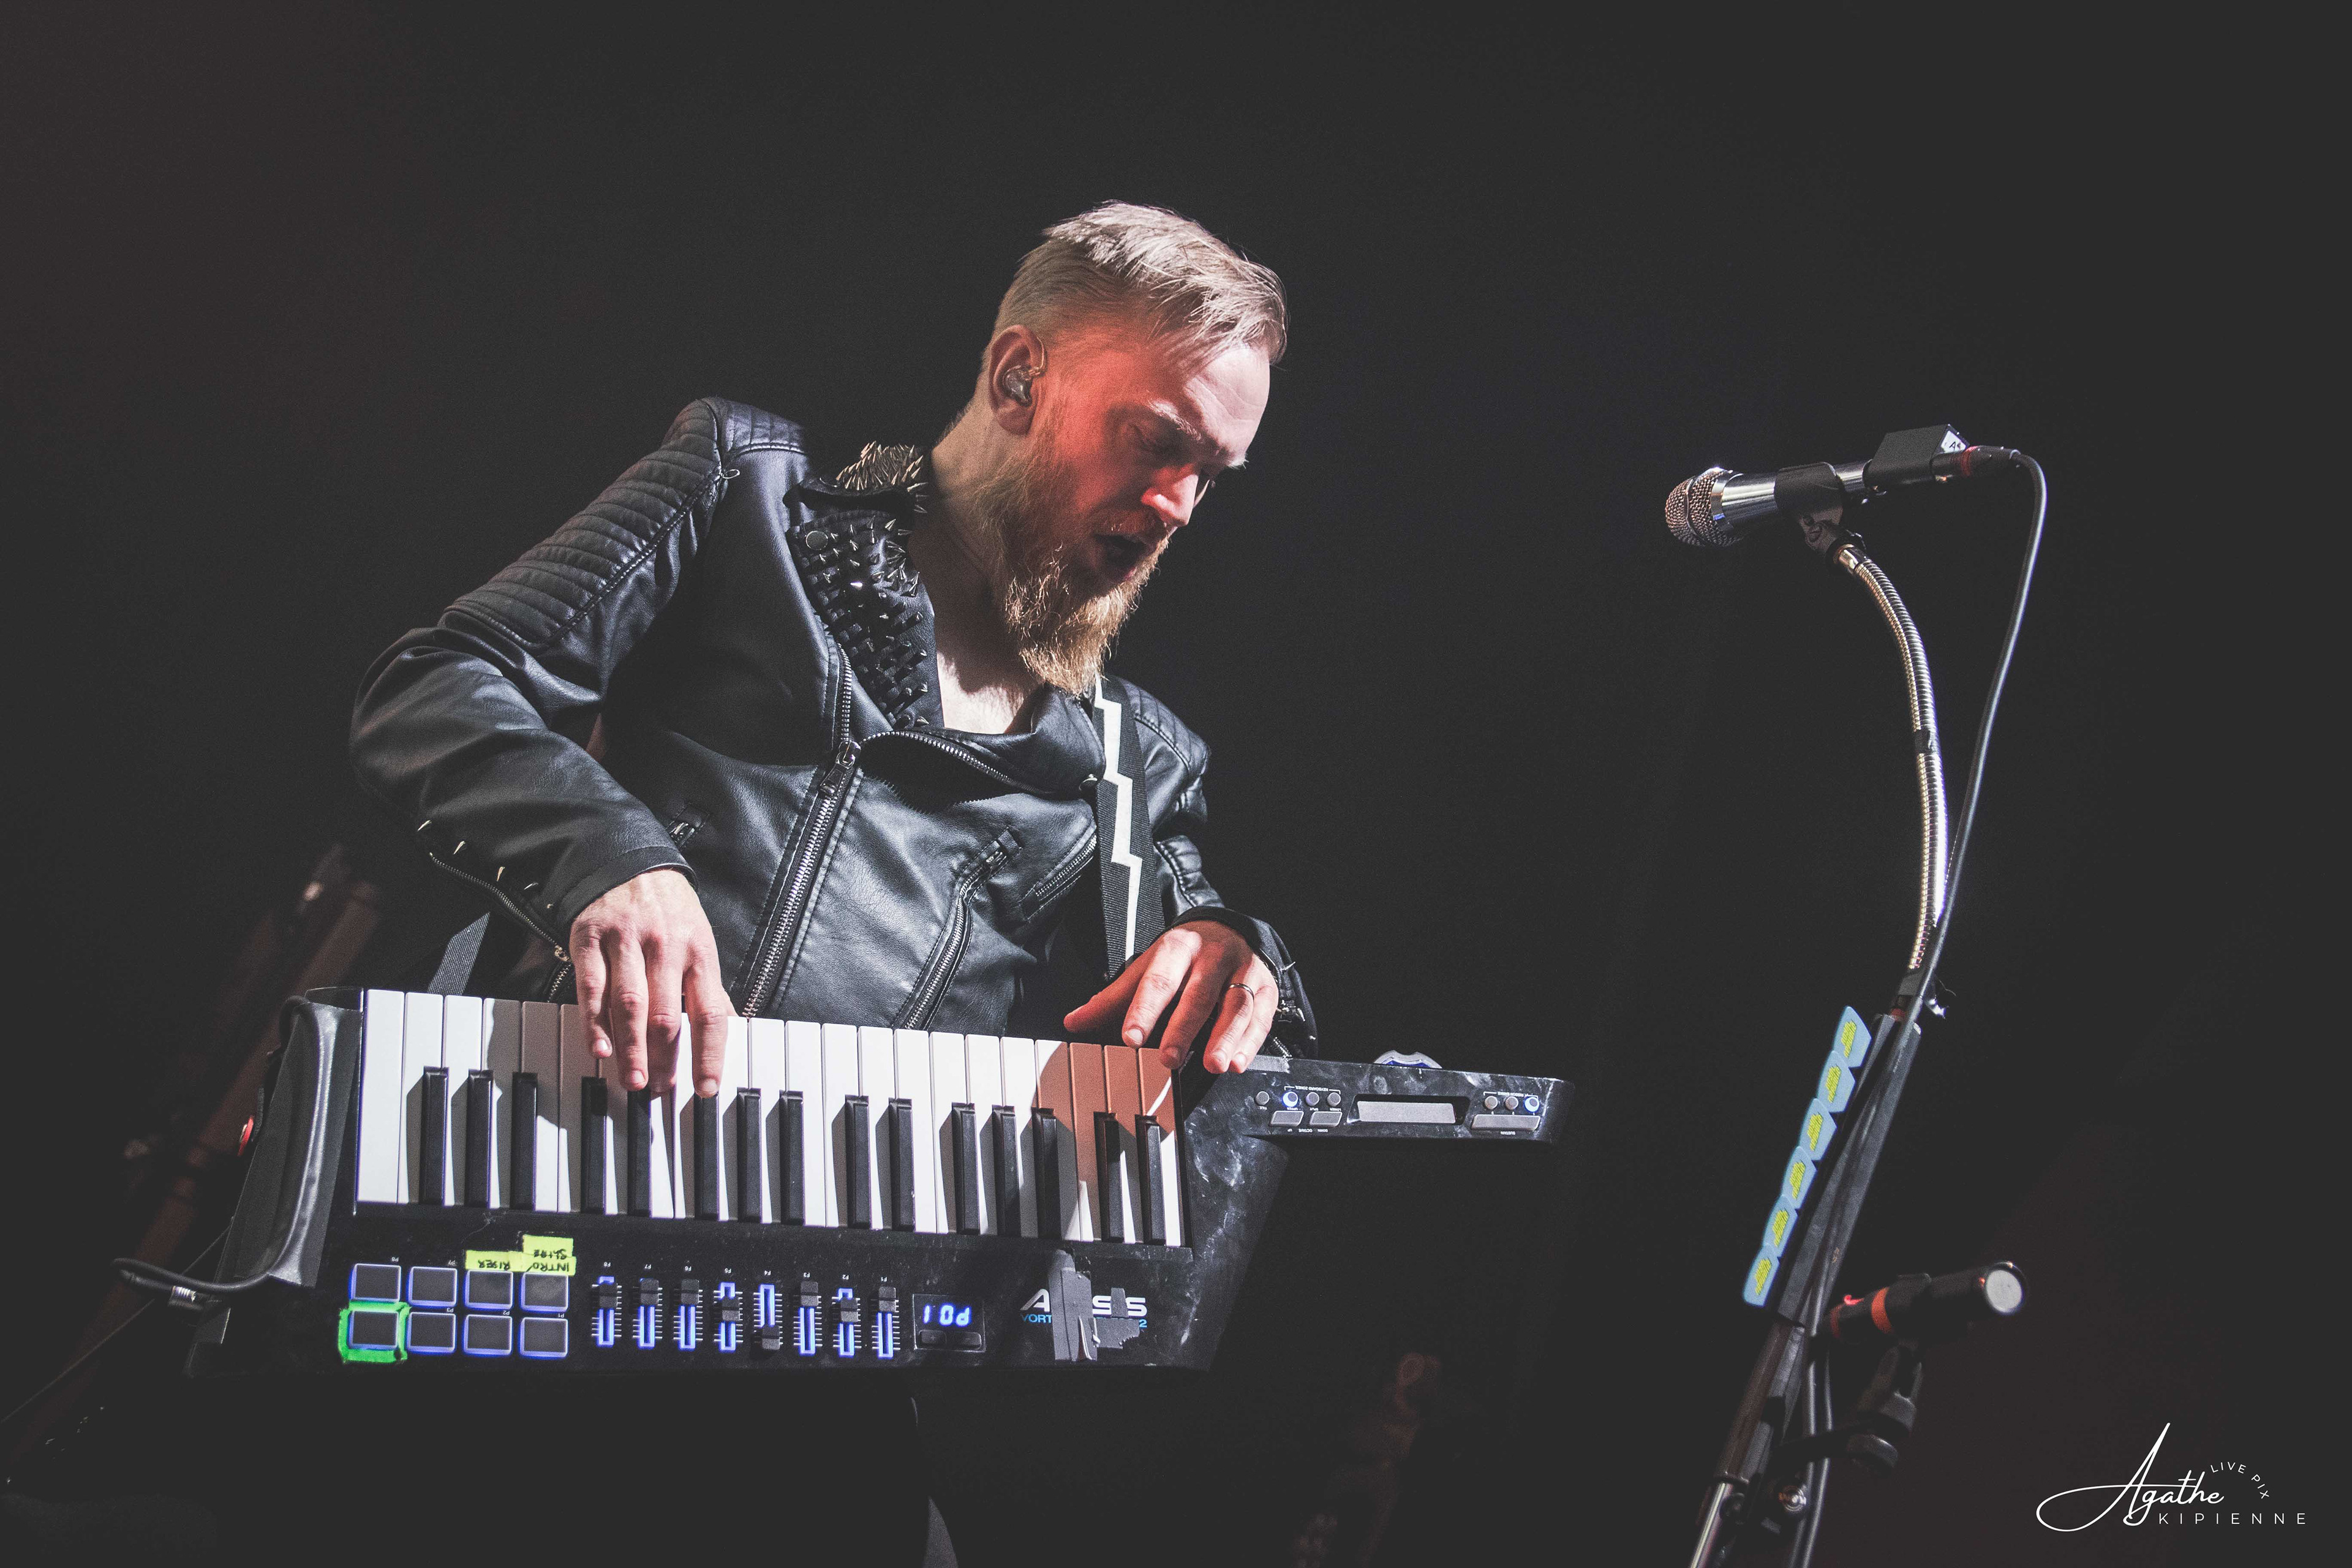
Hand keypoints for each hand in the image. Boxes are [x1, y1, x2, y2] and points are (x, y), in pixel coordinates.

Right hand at [568, 868, 736, 1095]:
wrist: (628, 860)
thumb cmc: (670, 911)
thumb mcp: (699, 941)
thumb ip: (708, 988)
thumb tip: (730, 1031)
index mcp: (699, 953)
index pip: (710, 1012)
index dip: (710, 1053)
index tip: (708, 1087)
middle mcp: (665, 948)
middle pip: (667, 1014)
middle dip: (665, 1058)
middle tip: (659, 1090)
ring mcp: (627, 943)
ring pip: (630, 1004)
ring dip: (631, 1048)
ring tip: (633, 1080)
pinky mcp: (590, 939)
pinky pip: (591, 987)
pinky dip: (594, 1021)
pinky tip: (599, 1048)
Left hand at [1063, 920, 1275, 1073]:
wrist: (1231, 930)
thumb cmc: (1184, 956)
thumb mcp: (1148, 967)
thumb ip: (1114, 998)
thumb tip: (1073, 1021)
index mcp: (1178, 948)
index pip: (1159, 980)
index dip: (1144, 1009)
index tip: (1132, 1037)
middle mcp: (1212, 957)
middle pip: (1199, 994)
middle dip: (1184, 1028)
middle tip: (1169, 1058)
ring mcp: (1243, 971)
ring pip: (1235, 1006)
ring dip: (1225, 1038)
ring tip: (1213, 1064)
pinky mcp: (1266, 988)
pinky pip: (1261, 1017)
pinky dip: (1250, 1042)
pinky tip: (1237, 1062)